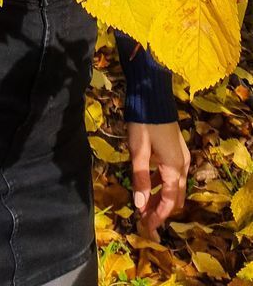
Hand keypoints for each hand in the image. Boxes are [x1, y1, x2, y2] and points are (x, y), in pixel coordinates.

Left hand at [126, 121, 190, 241]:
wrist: (153, 95)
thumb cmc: (144, 122)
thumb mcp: (139, 151)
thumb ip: (140, 179)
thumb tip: (140, 206)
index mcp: (174, 168)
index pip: (169, 201)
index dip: (158, 216)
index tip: (146, 226)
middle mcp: (182, 165)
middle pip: (174, 196)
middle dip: (161, 210)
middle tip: (144, 219)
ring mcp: (181, 157)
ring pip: (173, 186)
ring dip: (160, 197)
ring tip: (143, 205)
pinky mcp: (176, 150)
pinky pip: (171, 174)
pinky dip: (161, 184)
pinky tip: (147, 185)